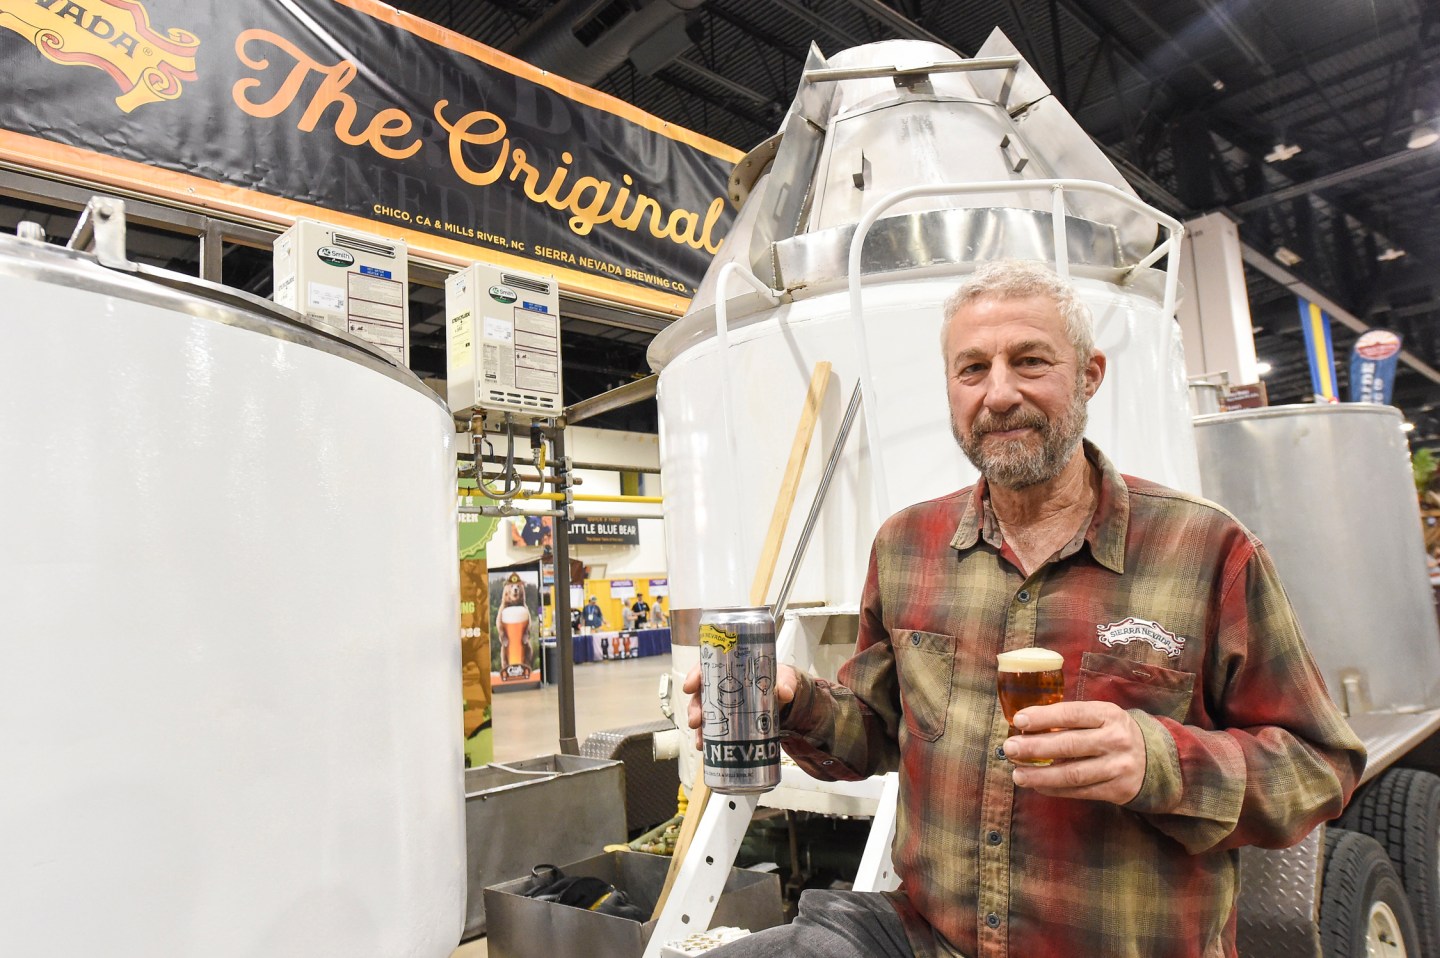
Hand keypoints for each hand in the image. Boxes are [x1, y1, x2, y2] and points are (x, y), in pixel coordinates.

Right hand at [683, 663, 799, 750]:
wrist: (785, 699)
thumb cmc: (778, 681)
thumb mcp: (783, 678)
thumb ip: (785, 683)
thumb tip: (784, 693)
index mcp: (732, 670)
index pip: (708, 668)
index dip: (695, 676)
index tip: (689, 686)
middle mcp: (723, 687)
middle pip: (701, 695)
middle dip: (695, 708)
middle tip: (696, 720)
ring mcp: (724, 705)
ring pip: (704, 714)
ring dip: (699, 728)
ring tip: (700, 741)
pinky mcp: (729, 721)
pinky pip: (713, 729)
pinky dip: (708, 739)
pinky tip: (706, 748)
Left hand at [1003, 701, 1145, 804]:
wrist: (1155, 759)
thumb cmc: (1112, 732)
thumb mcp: (1100, 715)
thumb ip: (1070, 718)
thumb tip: (1026, 725)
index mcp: (1109, 714)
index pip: (1072, 714)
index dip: (1044, 717)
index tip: (1019, 720)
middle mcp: (1116, 740)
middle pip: (1069, 745)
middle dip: (1035, 748)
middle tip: (1010, 749)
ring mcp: (1118, 767)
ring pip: (1072, 774)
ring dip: (1040, 775)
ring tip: (1017, 774)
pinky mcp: (1117, 790)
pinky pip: (1080, 792)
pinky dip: (1055, 789)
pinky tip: (1037, 785)